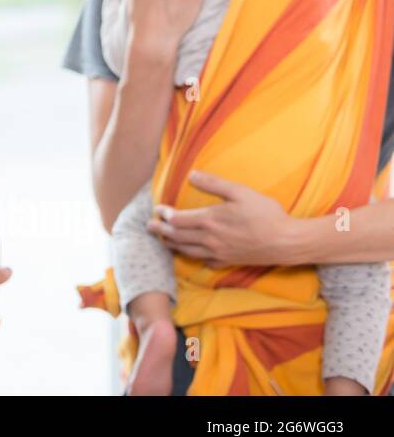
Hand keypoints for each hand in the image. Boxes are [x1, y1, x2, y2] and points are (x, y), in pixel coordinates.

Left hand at [147, 171, 293, 265]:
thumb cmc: (265, 214)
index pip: (178, 219)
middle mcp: (209, 239)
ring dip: (172, 245)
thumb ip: (214, 183)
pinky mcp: (228, 261)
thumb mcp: (240, 192)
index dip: (164, 215)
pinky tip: (191, 255)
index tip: (157, 210)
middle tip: (149, 227)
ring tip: (163, 241)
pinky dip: (192, 258)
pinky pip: (204, 261)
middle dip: (161, 231)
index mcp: (210, 220)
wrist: (287, 242)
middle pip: (178, 237)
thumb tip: (191, 174)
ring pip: (188, 250)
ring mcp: (218, 253)